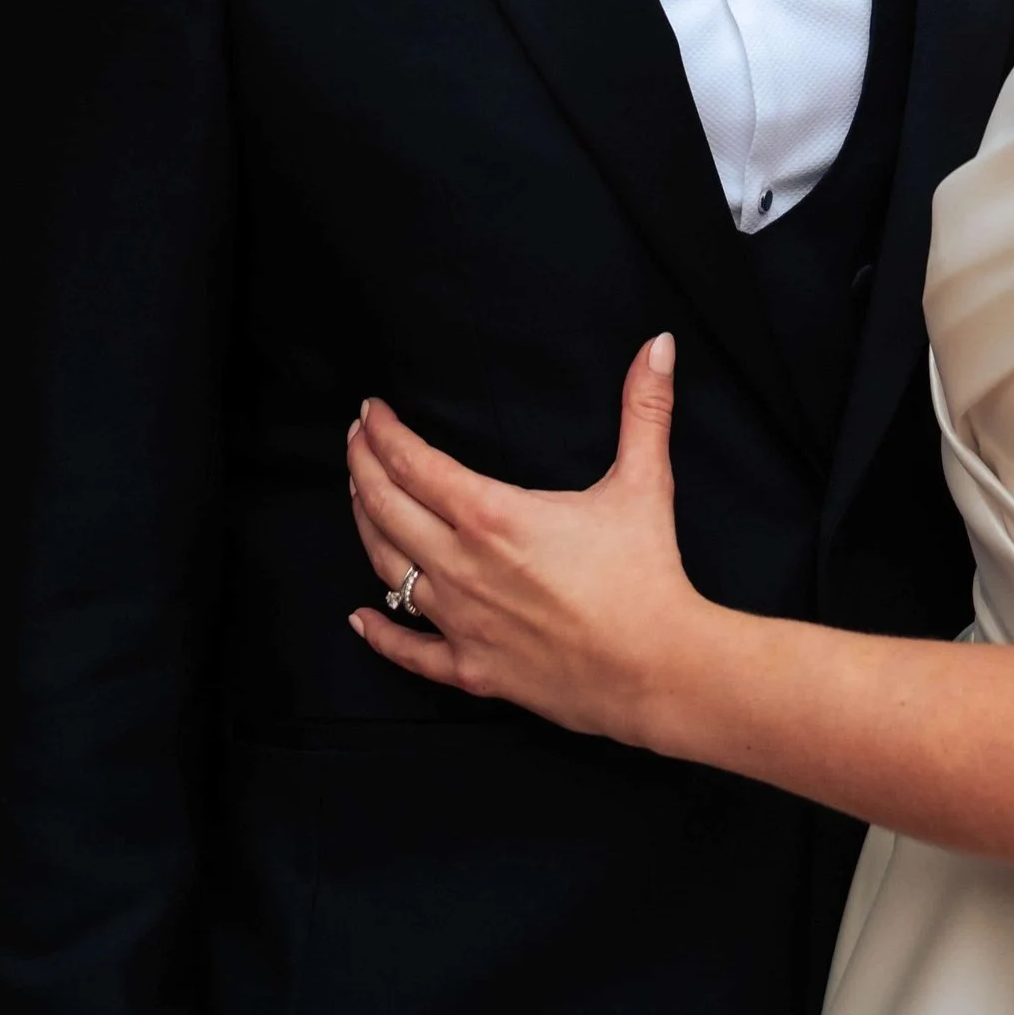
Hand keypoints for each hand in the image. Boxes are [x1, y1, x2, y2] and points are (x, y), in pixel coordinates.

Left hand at [344, 338, 701, 745]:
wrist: (655, 670)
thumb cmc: (646, 576)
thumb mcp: (644, 482)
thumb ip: (644, 408)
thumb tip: (659, 344)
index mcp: (492, 516)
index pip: (414, 463)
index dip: (384, 433)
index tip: (371, 410)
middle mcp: (462, 566)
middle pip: (386, 509)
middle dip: (362, 467)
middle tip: (354, 439)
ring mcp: (461, 622)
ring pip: (387, 570)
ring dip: (365, 529)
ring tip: (358, 498)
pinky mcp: (471, 669)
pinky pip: (410, 652)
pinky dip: (379, 633)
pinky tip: (358, 618)